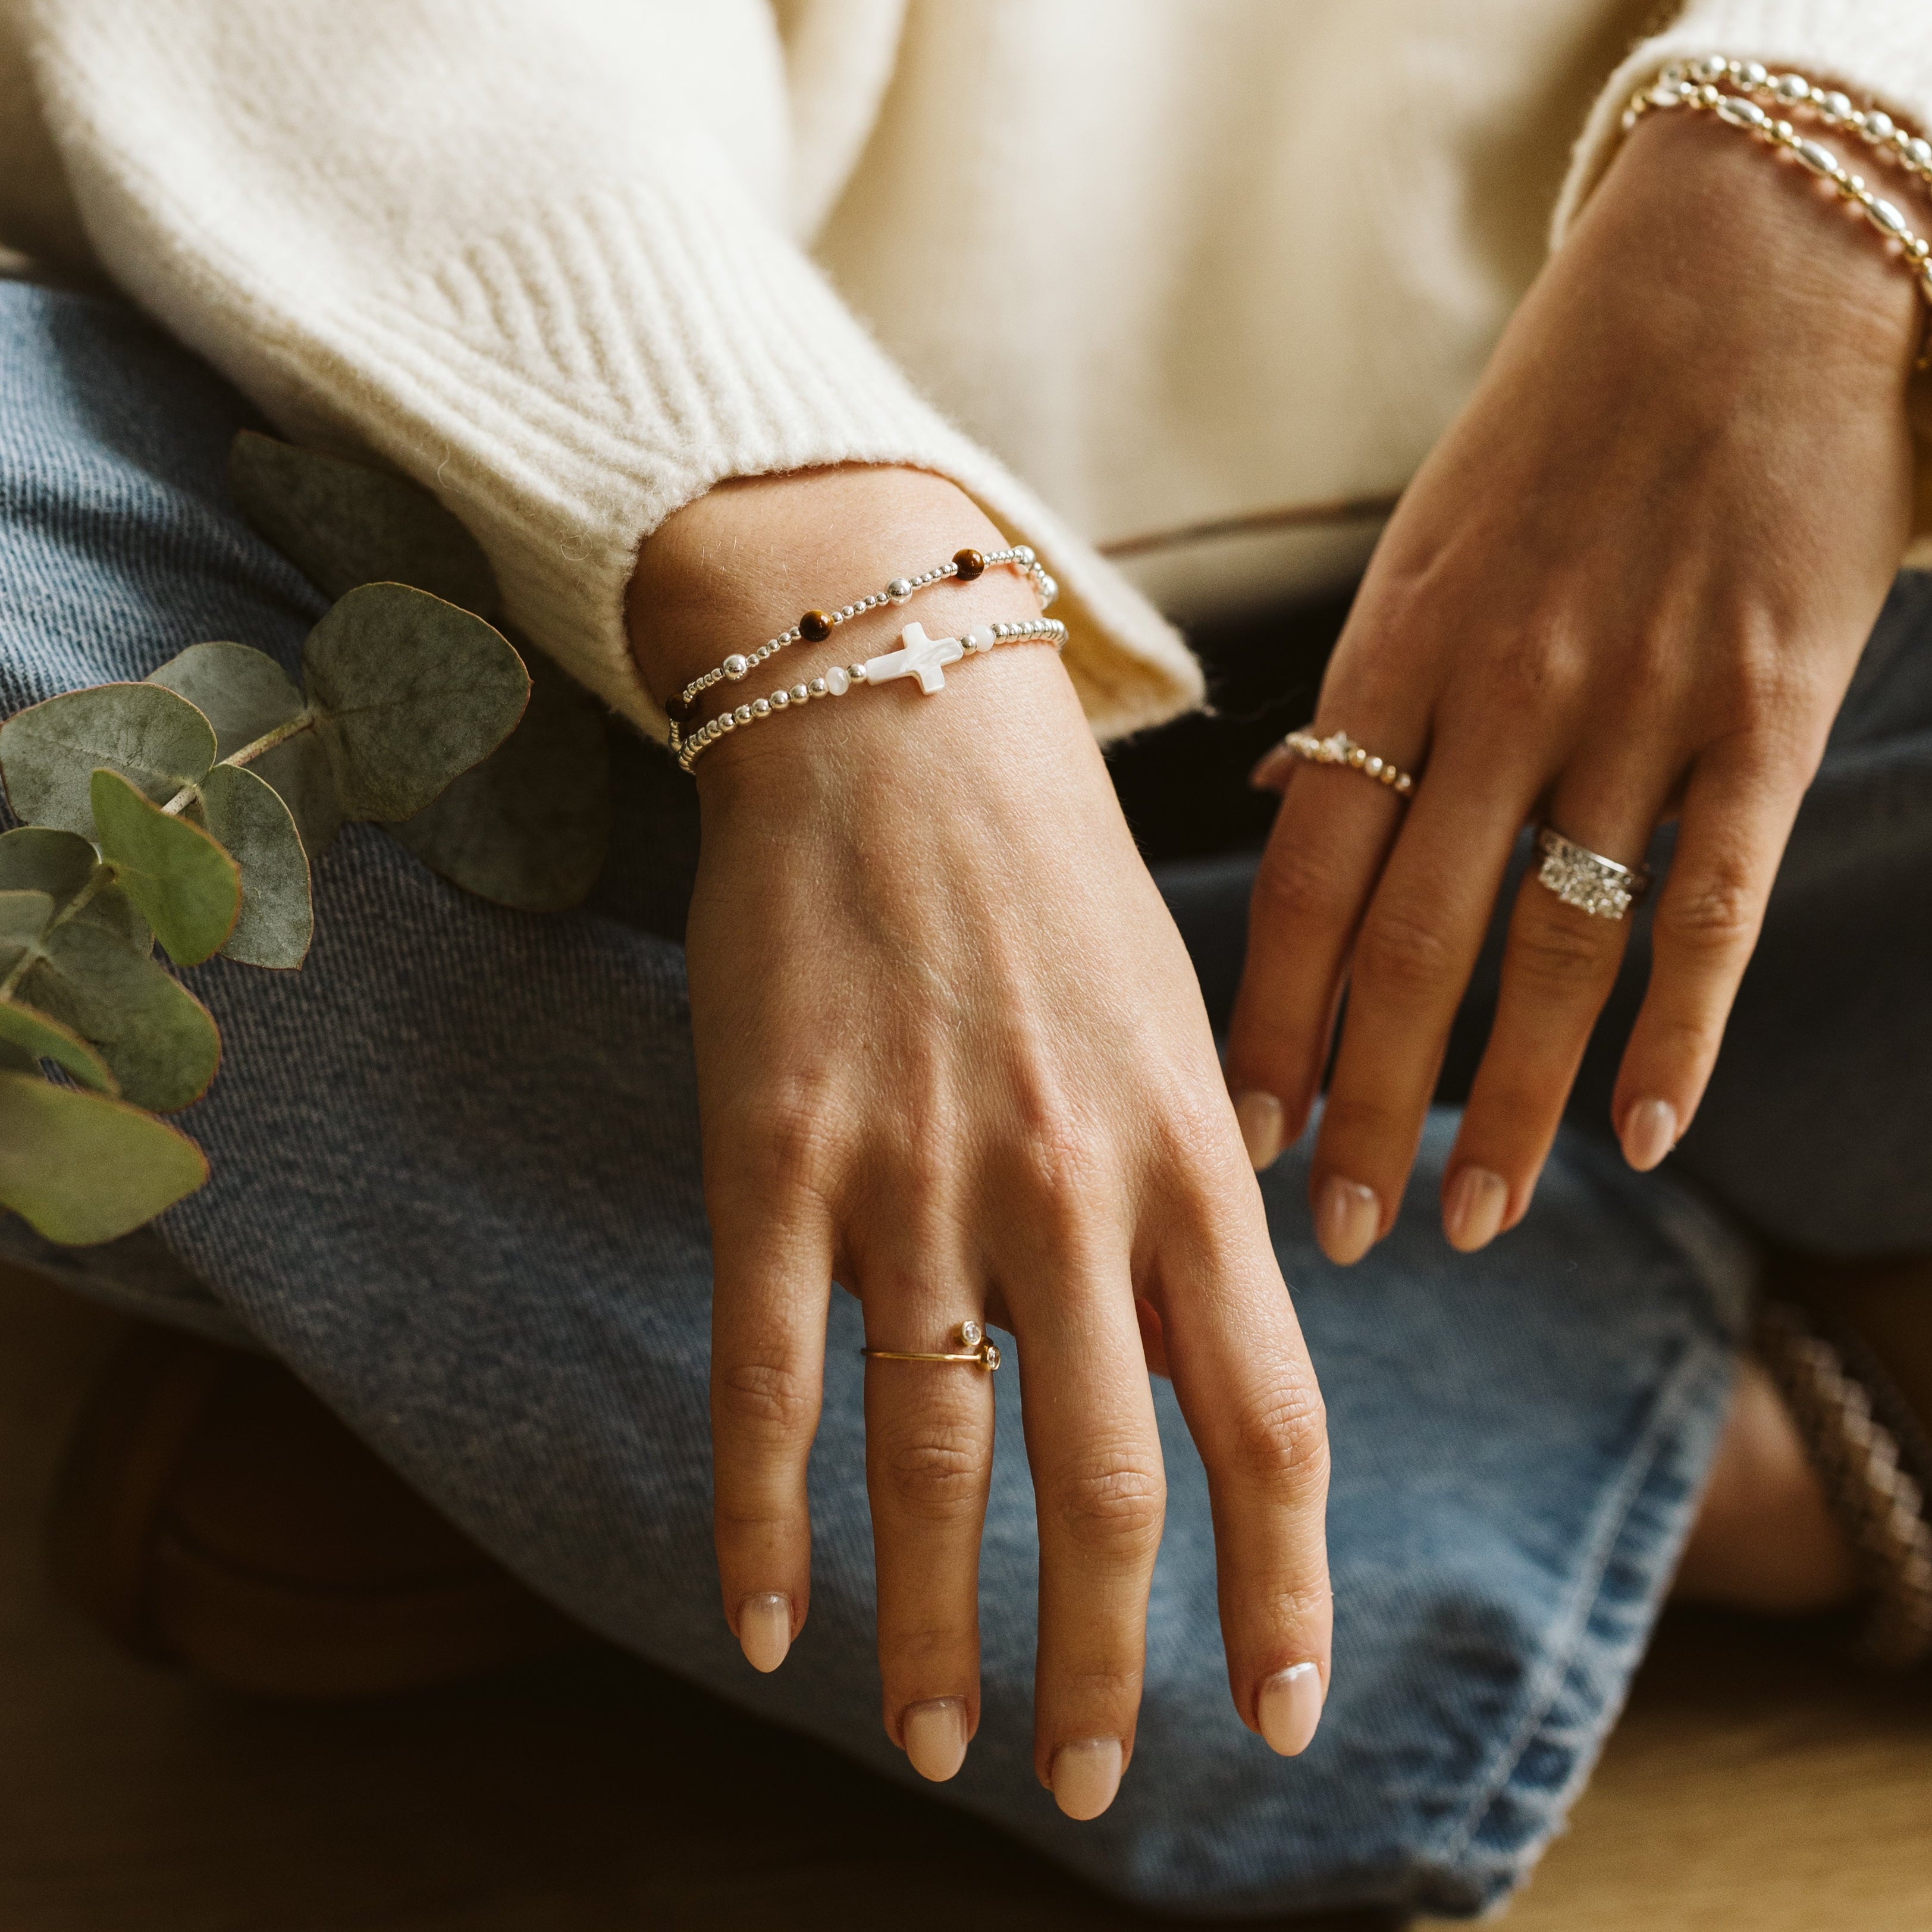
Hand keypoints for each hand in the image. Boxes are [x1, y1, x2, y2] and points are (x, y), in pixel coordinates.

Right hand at [629, 466, 1330, 1813]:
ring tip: (931, 1740)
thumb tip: (1200, 1349)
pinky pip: (769, 1377)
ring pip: (936, 1456)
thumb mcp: (1172, 1026)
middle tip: (1084, 1782)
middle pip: (1107, 1483)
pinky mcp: (774, 1156)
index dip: (1280, 1588)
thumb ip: (1192, 1196)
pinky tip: (760, 1621)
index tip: (1276, 1710)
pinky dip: (764, 1519)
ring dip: (937, 1625)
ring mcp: (916, 1177)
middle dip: (1103, 1660)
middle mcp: (1069, 1187)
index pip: (1269, 1421)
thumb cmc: (1049, 880)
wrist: (894, 723)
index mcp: (1192, 1156)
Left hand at [1226, 104, 1925, 1261]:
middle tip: (1335, 1233)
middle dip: (1363, 1102)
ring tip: (1471, 1220)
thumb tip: (1302, 811)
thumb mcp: (1425, 548)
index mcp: (1391, 652)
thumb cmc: (1561, 422)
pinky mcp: (1765, 706)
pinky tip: (1643, 1138)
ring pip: (1553, 950)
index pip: (1303, 878)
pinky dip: (1674, 1030)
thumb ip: (1372, 696)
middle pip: (1408, 943)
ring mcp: (1634, 703)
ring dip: (1509, 1106)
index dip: (1267, 1019)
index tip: (1236, 1134)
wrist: (1744, 271)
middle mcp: (1498, 692)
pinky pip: (1709, 900)